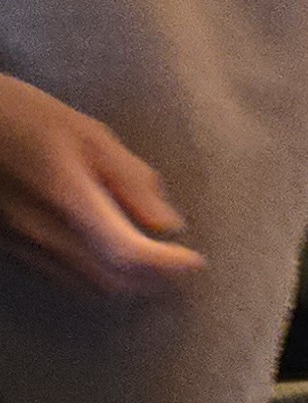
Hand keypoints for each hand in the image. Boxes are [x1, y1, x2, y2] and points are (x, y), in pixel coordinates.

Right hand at [0, 74, 203, 296]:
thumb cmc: (21, 114)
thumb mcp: (84, 131)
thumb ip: (130, 179)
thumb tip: (167, 223)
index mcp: (68, 198)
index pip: (129, 254)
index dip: (167, 266)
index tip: (194, 262)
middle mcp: (45, 234)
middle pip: (112, 283)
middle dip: (153, 282)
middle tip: (180, 265)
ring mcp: (24, 248)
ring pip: (88, 288)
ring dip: (126, 285)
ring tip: (153, 264)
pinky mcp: (12, 253)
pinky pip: (64, 278)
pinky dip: (97, 277)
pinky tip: (110, 256)